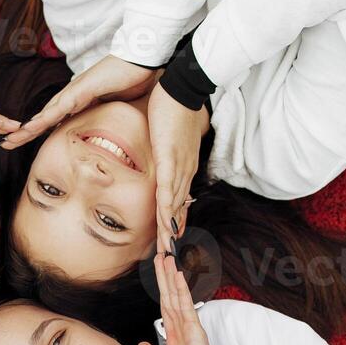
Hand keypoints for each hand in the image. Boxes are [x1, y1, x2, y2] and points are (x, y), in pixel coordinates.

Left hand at [0, 55, 156, 149]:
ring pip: (47, 114)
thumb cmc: (130, 80)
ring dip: (28, 127)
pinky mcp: (83, 89)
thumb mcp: (113, 106)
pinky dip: (46, 117)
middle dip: (24, 133)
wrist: (141, 60)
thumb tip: (101, 131)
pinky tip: (33, 125)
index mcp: (78, 102)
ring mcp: (75, 92)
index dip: (37, 132)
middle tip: (4, 144)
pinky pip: (62, 106)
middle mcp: (72, 96)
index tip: (23, 143)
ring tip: (11, 139)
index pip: (52, 120)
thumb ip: (102, 115)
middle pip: (43, 118)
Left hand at [136, 254, 212, 344]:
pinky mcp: (195, 332)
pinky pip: (185, 306)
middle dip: (165, 276)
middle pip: (170, 298)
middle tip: (161, 254)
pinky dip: (180, 289)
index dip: (162, 290)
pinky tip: (177, 274)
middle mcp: (183, 331)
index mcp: (176, 339)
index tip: (158, 272)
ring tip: (167, 256)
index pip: (166, 308)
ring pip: (177, 297)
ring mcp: (190, 329)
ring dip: (171, 276)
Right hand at [147, 82, 209, 252]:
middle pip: (177, 211)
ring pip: (174, 205)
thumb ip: (165, 148)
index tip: (169, 242)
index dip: (173, 224)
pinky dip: (167, 208)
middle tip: (167, 258)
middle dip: (171, 236)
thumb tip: (160, 153)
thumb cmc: (176, 107)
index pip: (178, 202)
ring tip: (165, 251)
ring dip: (169, 230)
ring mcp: (179, 166)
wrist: (185, 86)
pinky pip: (168, 188)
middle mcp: (185, 171)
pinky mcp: (171, 158)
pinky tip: (165, 224)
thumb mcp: (169, 135)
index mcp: (184, 167)